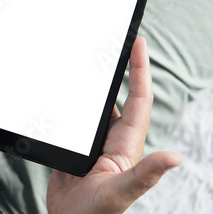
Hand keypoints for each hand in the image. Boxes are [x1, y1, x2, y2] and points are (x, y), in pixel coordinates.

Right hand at [47, 37, 181, 213]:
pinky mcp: (74, 147)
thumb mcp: (120, 193)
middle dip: (121, 69)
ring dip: (94, 84)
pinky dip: (69, 102)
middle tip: (115, 42)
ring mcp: (92, 143)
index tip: (138, 43)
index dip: (140, 71)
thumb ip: (144, 175)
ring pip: (96, 106)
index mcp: (125, 145)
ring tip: (87, 60)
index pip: (138, 100)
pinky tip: (60, 92)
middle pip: (119, 96)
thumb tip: (176, 158)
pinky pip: (73, 118)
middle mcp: (111, 140)